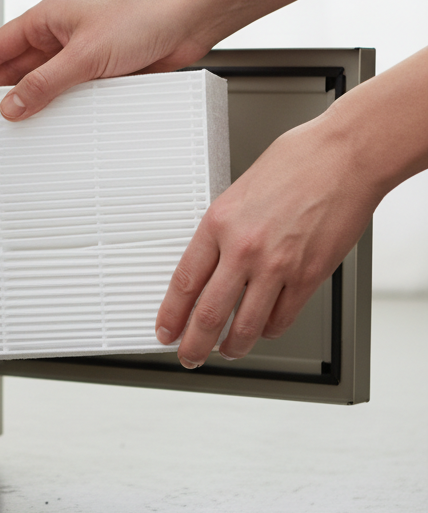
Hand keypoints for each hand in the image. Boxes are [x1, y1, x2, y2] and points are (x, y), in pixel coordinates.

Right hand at [0, 0, 214, 118]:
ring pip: (40, 86)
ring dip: (29, 105)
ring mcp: (78, 57)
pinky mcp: (100, 74)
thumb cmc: (144, 15)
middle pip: (13, 70)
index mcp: (45, 19)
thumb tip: (11, 106)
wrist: (190, 18)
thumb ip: (44, 83)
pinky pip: (68, 97)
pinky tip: (54, 128)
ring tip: (13, 130)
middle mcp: (58, 37)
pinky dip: (58, 112)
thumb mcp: (84, 55)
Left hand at [155, 111, 375, 366]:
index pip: (183, 282)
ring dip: (232, 346)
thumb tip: (210, 260)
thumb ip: (223, 228)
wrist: (346, 155)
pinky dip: (269, 330)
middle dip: (194, 344)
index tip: (165, 330)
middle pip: (208, 313)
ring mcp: (277, 266)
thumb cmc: (297, 163)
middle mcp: (243, 248)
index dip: (171, 314)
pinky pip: (282, 318)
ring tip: (226, 351)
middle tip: (189, 356)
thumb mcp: (239, 192)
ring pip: (245, 325)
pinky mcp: (309, 276)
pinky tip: (263, 329)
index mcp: (218, 223)